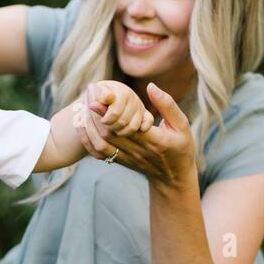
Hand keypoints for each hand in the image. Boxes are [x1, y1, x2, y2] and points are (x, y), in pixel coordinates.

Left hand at [75, 81, 197, 190]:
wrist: (173, 177)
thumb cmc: (181, 147)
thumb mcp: (182, 125)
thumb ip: (167, 105)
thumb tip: (151, 86)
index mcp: (154, 140)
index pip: (128, 125)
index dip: (111, 112)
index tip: (99, 97)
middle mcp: (139, 151)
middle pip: (110, 133)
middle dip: (95, 115)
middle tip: (86, 96)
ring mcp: (128, 158)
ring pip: (102, 144)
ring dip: (88, 127)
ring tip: (81, 109)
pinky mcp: (121, 162)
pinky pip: (99, 153)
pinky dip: (87, 140)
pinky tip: (81, 126)